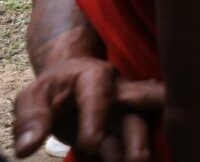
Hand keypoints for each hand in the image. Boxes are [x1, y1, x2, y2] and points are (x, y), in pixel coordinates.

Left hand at [13, 56, 163, 160]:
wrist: (71, 80)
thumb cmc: (53, 88)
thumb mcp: (34, 96)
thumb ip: (32, 118)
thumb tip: (26, 148)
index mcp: (96, 76)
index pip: (99, 96)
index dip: (96, 119)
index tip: (90, 145)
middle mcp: (121, 90)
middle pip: (141, 106)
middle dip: (141, 128)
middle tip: (140, 157)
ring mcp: (130, 109)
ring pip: (142, 126)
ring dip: (142, 147)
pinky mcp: (129, 128)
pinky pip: (133, 142)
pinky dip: (132, 155)